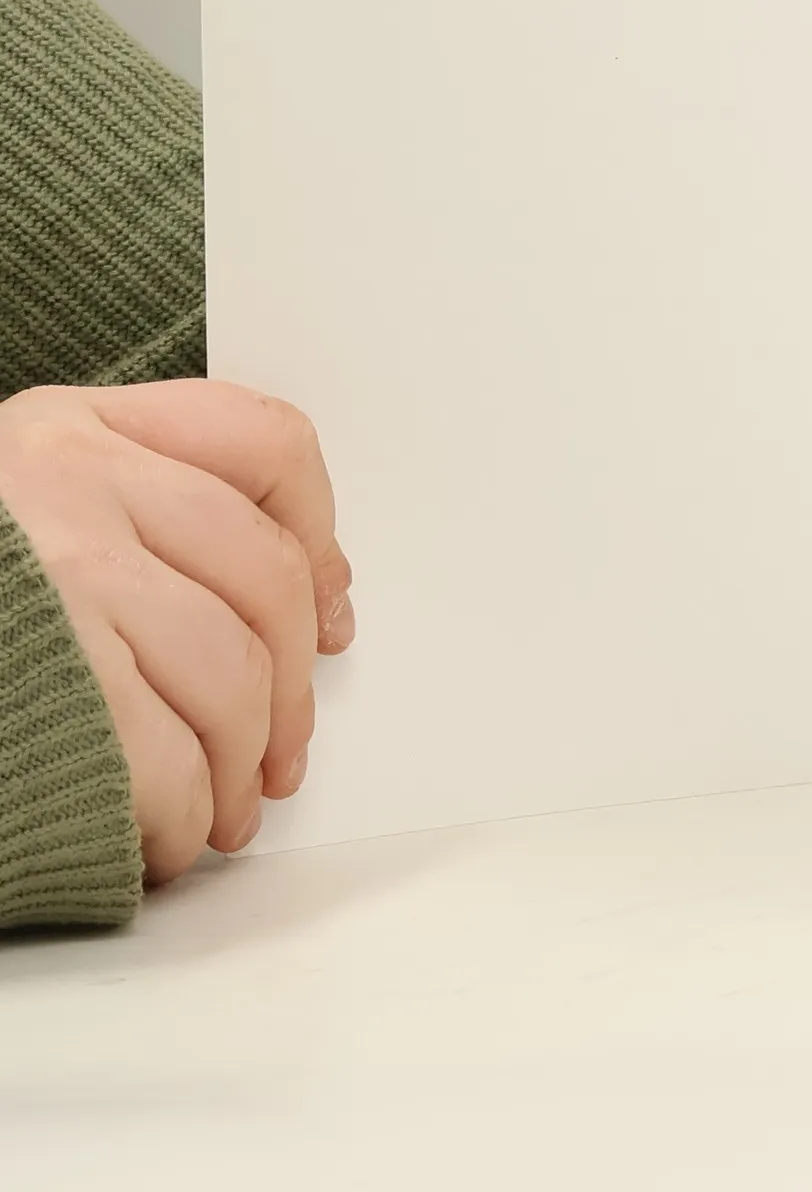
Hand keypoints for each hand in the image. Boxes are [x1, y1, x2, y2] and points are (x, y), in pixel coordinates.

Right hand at [0, 380, 353, 881]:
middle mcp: (70, 481)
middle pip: (267, 578)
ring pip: (229, 673)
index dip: (319, 533)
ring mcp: (56, 573)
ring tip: (221, 812)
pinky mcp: (42, 680)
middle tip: (278, 758)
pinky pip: (160, 753)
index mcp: (72, 426)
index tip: (329, 609)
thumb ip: (136, 512)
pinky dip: (180, 812)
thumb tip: (310, 597)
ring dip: (239, 766)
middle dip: (290, 690)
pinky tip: (164, 835)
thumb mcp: (15, 506)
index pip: (264, 442)